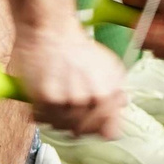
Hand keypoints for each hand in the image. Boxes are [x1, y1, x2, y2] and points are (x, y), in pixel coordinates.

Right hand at [8, 23, 131, 137]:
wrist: (51, 30)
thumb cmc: (79, 47)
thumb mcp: (110, 66)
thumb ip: (117, 90)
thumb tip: (121, 105)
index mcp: (105, 96)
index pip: (108, 133)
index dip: (102, 127)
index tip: (96, 121)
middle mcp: (85, 102)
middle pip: (82, 133)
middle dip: (78, 121)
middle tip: (72, 105)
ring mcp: (63, 102)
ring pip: (61, 128)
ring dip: (59, 118)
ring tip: (59, 98)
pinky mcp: (42, 99)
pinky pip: (43, 120)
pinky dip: (43, 112)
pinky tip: (47, 96)